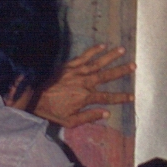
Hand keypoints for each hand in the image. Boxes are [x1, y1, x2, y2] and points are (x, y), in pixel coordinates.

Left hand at [7, 44, 134, 127]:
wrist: (33, 99)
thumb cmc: (51, 112)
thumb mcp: (70, 121)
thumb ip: (89, 117)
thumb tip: (107, 114)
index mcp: (85, 97)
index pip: (107, 98)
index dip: (120, 97)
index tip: (132, 96)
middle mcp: (84, 83)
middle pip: (106, 76)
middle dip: (121, 71)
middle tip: (134, 65)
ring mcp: (76, 72)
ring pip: (97, 62)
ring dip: (111, 56)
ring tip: (123, 49)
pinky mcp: (68, 66)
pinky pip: (83, 56)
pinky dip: (93, 50)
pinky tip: (103, 45)